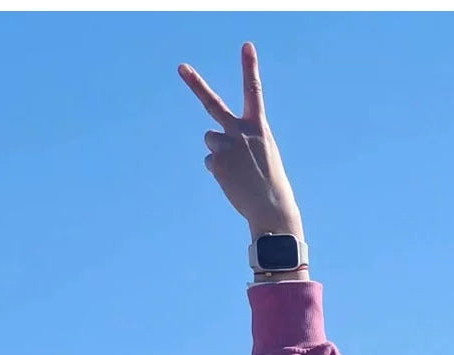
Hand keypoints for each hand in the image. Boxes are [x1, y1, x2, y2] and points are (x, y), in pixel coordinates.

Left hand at [178, 41, 303, 239]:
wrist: (272, 208)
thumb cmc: (271, 183)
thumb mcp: (264, 154)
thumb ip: (242, 141)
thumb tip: (212, 147)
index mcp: (259, 127)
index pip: (254, 91)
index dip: (250, 67)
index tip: (247, 46)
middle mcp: (241, 131)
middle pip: (212, 103)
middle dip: (195, 84)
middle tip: (181, 67)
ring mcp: (227, 145)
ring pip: (211, 140)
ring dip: (219, 153)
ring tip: (237, 170)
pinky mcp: (217, 162)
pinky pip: (210, 162)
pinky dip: (219, 171)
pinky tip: (233, 181)